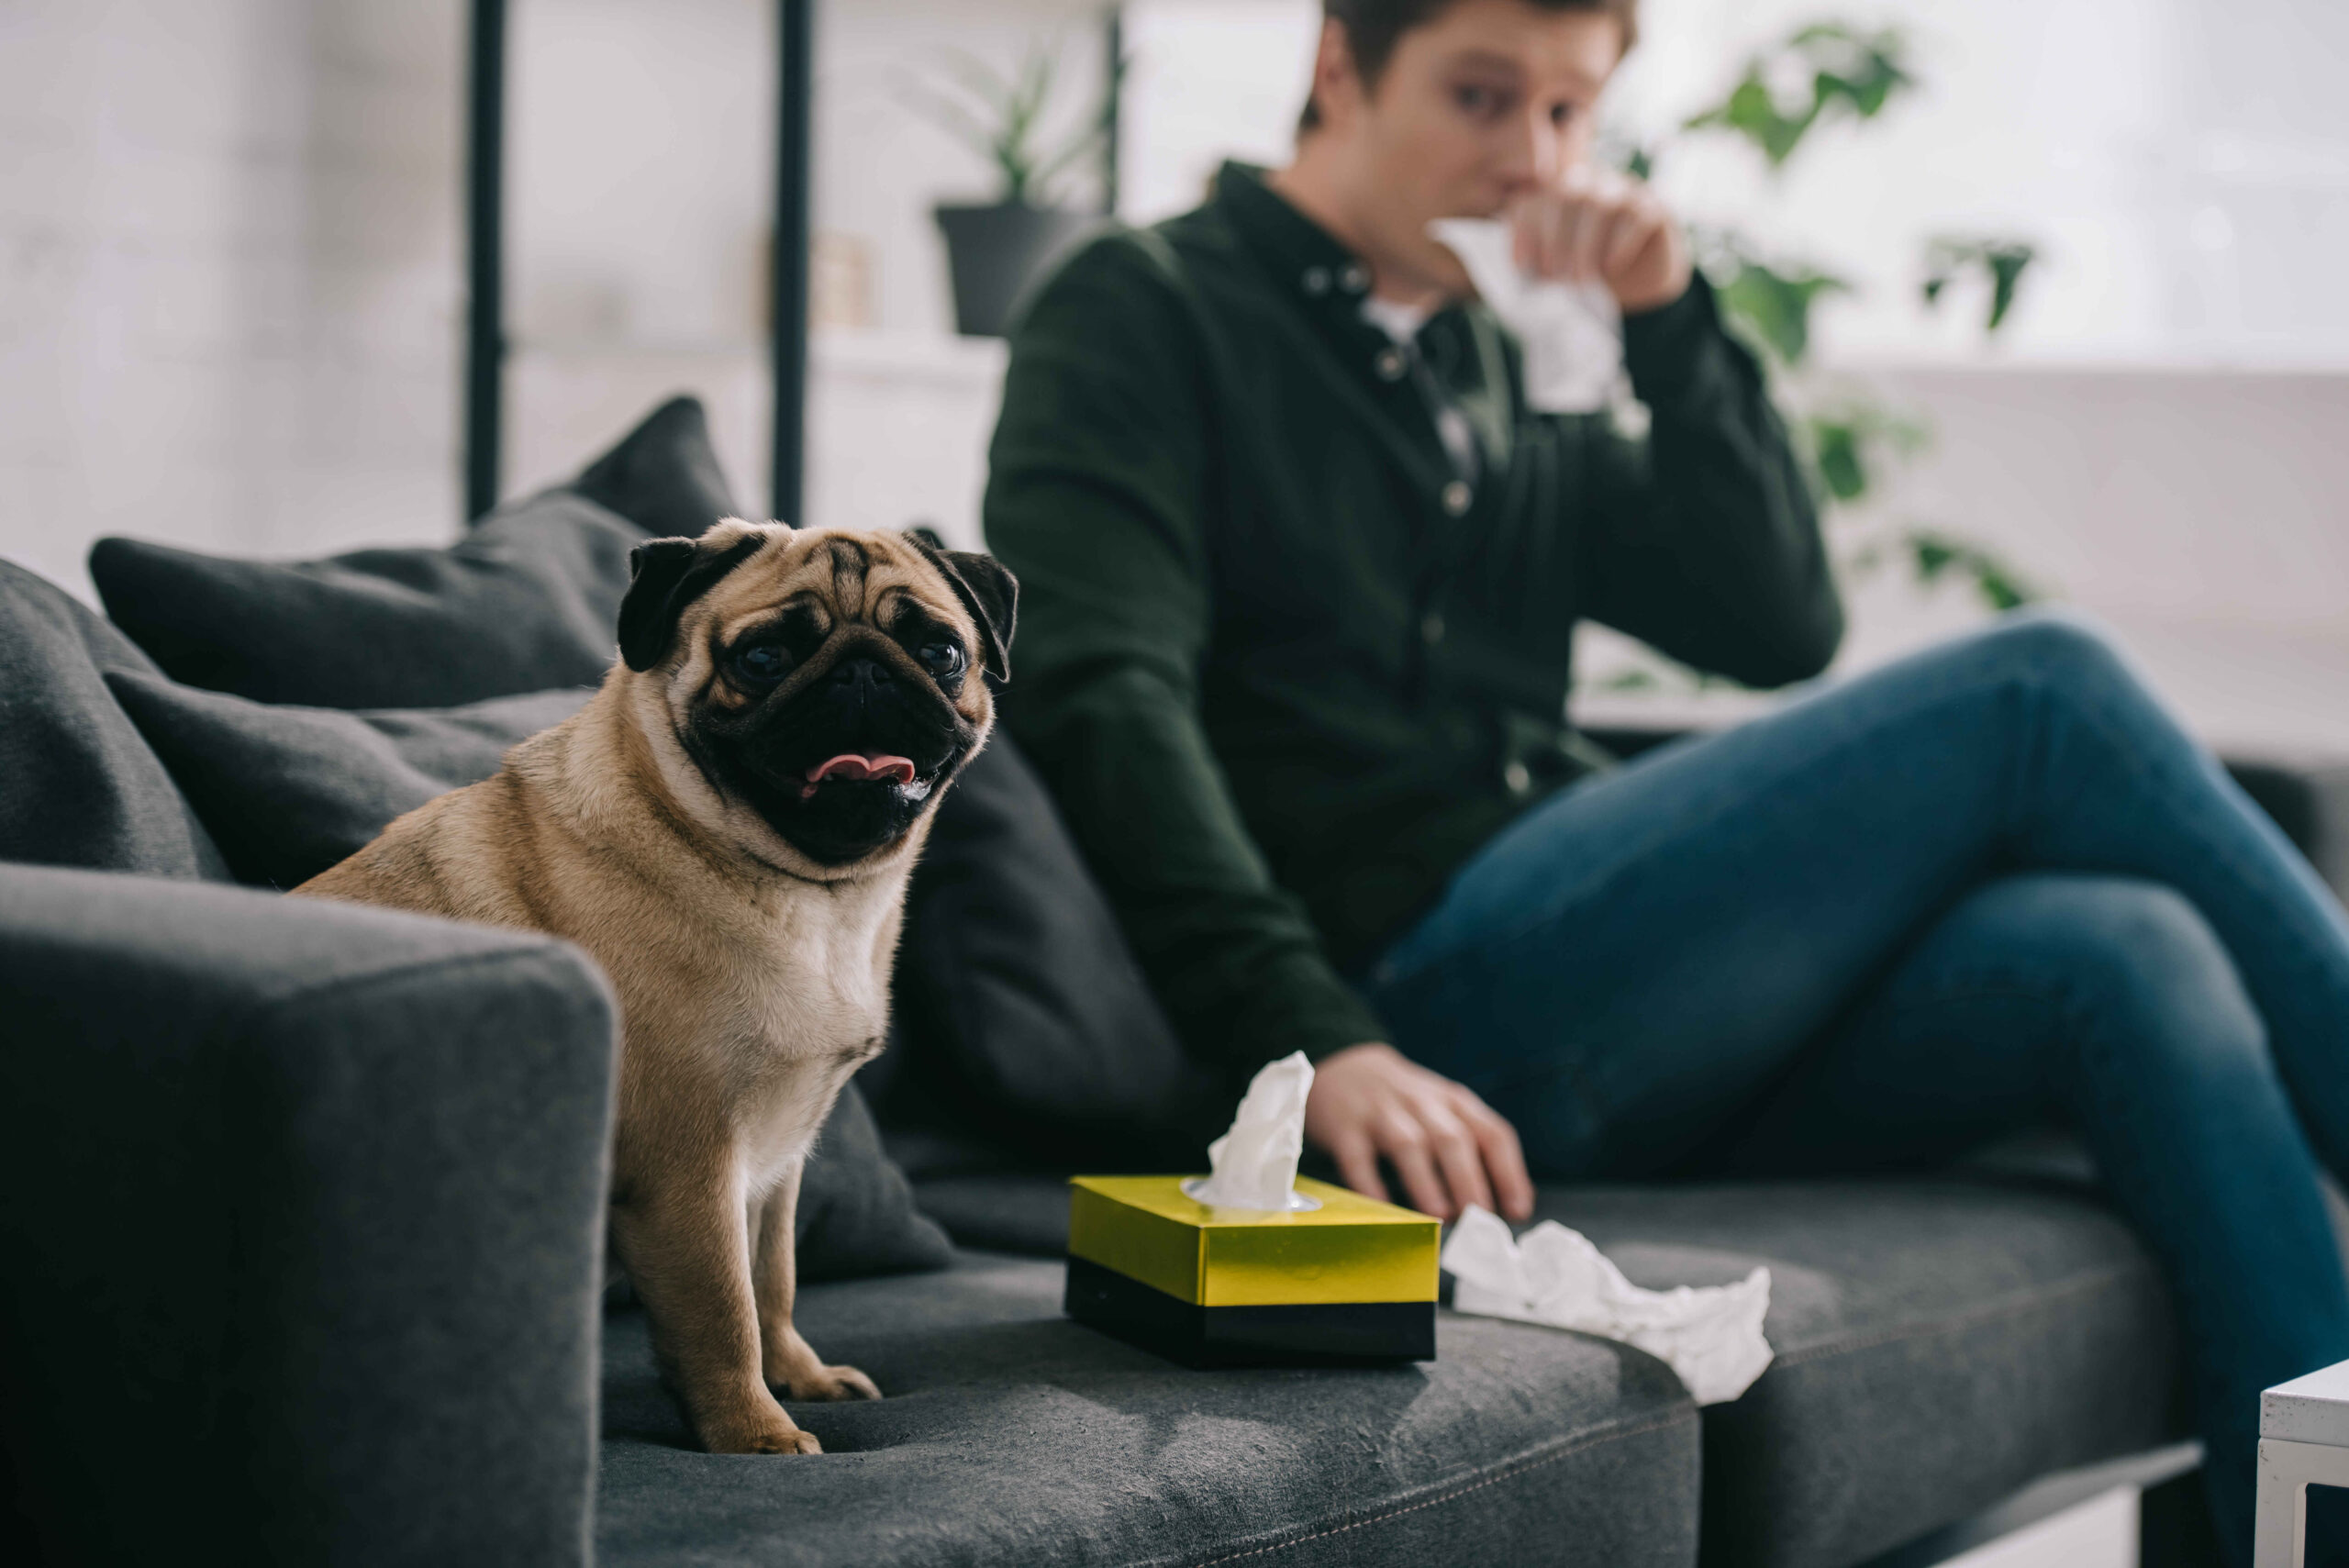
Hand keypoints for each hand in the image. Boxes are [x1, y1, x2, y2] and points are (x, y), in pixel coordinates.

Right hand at [1305, 1043, 1534, 1222]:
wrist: (1344, 1064)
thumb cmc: (1405, 1103)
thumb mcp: (1445, 1111)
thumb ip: (1475, 1148)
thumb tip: (1511, 1204)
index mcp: (1454, 1102)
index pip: (1492, 1133)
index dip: (1509, 1173)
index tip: (1517, 1210)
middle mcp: (1422, 1104)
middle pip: (1452, 1139)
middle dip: (1470, 1181)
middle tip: (1479, 1219)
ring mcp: (1381, 1113)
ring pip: (1409, 1145)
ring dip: (1428, 1183)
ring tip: (1441, 1216)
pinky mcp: (1344, 1127)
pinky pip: (1358, 1158)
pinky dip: (1372, 1186)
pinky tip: (1385, 1210)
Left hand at [1510, 163, 1691, 314]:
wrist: (1638, 285)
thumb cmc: (1589, 273)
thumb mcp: (1557, 271)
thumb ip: (1539, 264)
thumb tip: (1524, 271)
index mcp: (1556, 197)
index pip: (1534, 200)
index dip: (1525, 230)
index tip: (1522, 266)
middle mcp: (1589, 185)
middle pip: (1567, 196)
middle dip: (1556, 240)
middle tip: (1556, 277)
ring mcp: (1624, 192)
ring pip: (1600, 204)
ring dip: (1586, 246)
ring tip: (1582, 279)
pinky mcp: (1653, 208)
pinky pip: (1637, 216)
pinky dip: (1621, 243)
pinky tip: (1611, 267)